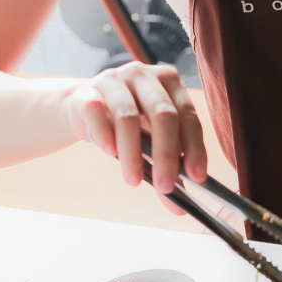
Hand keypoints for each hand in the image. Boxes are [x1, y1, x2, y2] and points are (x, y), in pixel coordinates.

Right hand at [66, 62, 206, 213]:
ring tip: (133, 180)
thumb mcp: (150, 141)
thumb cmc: (127, 123)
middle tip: (165, 186)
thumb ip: (166, 168)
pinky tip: (109, 152)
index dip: (194, 147)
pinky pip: (96, 112)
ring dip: (132, 154)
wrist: (85, 108)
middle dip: (166, 154)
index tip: (196, 177)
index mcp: (170, 82)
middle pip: (163, 114)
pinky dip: (105, 136)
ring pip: (128, 116)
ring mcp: (114, 79)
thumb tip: (179, 206)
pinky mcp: (86, 91)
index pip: (188, 115)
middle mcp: (144, 75)